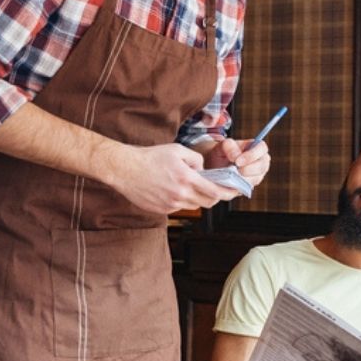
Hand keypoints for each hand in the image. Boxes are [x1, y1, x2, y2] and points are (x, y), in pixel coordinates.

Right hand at [109, 142, 239, 213]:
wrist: (125, 169)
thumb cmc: (151, 156)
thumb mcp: (178, 150)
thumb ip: (196, 160)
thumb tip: (204, 170)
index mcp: (187, 179)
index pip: (215, 192)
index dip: (228, 193)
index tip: (235, 191)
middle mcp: (180, 195)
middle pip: (208, 202)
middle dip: (216, 196)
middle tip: (218, 188)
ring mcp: (170, 205)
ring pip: (194, 205)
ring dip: (199, 198)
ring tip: (193, 185)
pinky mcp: (161, 210)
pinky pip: (179, 207)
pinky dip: (183, 200)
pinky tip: (175, 189)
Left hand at [205, 138, 271, 186]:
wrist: (217, 165)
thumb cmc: (223, 151)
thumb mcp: (223, 145)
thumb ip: (229, 146)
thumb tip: (235, 157)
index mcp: (257, 147)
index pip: (262, 148)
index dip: (252, 155)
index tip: (237, 162)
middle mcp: (261, 160)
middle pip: (262, 166)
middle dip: (248, 170)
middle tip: (235, 171)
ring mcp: (258, 174)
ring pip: (256, 179)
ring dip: (243, 179)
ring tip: (231, 176)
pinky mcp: (252, 184)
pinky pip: (248, 187)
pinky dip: (239, 185)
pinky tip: (232, 182)